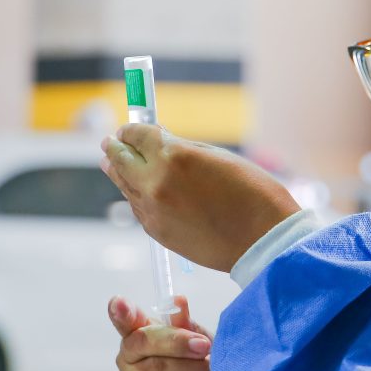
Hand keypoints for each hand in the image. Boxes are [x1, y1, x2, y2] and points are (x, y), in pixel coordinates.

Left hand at [101, 125, 300, 271]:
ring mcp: (153, 210)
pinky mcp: (156, 232)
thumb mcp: (216, 157)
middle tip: (108, 143)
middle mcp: (155, 182)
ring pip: (125, 185)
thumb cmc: (251, 192)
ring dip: (119, 172)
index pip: (137, 136)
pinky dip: (135, 194)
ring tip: (112, 163)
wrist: (262, 240)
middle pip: (121, 160)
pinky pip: (138, 207)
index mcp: (172, 156)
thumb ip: (180, 148)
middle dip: (114, 149)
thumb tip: (156, 140)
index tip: (126, 129)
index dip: (130, 130)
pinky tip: (136, 189)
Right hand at [108, 294, 237, 370]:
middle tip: (204, 345)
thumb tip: (178, 301)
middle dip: (175, 341)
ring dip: (190, 366)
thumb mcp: (200, 344)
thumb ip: (186, 326)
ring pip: (156, 367)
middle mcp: (130, 358)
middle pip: (141, 341)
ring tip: (212, 367)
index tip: (119, 303)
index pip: (125, 320)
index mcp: (141, 334)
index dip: (121, 312)